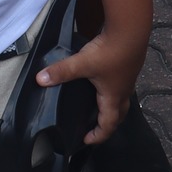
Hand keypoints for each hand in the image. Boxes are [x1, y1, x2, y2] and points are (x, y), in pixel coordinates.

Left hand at [35, 27, 145, 145]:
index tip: (86, 140)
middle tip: (94, 127)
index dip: (98, 135)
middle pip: (119, 115)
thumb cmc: (110, 52)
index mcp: (113, 97)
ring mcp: (127, 79)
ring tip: (98, 106)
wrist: (130, 31)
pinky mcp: (128, 67)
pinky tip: (103, 81)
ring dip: (111, 107)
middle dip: (107, 124)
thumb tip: (40, 80)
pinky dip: (113, 91)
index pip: (108, 125)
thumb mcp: (82, 63)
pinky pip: (121, 86)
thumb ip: (62, 71)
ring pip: (121, 100)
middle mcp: (123, 92)